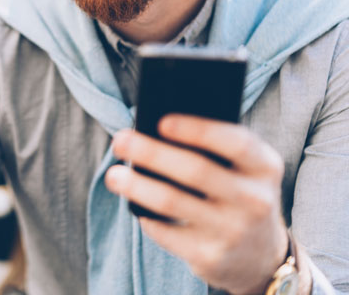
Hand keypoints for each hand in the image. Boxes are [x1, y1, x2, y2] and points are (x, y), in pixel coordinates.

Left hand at [104, 115, 288, 293]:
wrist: (260, 257)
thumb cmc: (237, 194)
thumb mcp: (244, 170)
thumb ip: (215, 148)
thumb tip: (154, 130)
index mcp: (265, 168)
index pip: (237, 143)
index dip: (198, 130)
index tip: (161, 122)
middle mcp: (256, 200)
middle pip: (196, 170)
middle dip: (152, 153)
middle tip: (120, 140)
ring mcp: (234, 231)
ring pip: (173, 202)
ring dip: (136, 185)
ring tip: (113, 175)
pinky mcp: (211, 257)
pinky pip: (166, 232)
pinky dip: (145, 215)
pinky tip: (133, 202)